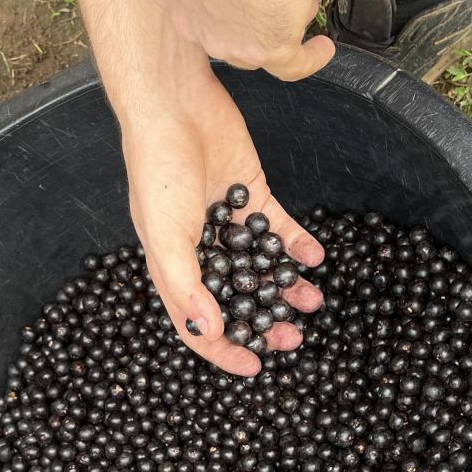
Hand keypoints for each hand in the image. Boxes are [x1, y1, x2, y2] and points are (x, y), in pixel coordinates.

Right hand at [122, 63, 325, 376]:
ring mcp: (227, 222)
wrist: (173, 102)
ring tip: (312, 301)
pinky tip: (314, 257)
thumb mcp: (165, 234)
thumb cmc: (157, 169)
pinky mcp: (252, 193)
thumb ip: (186, 284)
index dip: (223, 350)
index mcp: (172, 266)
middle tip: (294, 338)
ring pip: (262, 267)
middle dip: (264, 322)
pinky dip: (296, 245)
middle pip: (236, 299)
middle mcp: (200, 249)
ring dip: (286, 287)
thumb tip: (210, 330)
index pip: (197, 323)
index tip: (255, 368)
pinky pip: (279, 229)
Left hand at [149, 0, 334, 80]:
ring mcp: (227, 40)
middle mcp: (193, 22)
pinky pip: (290, 66)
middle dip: (252, 14)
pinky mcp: (264, 48)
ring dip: (279, 27)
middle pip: (224, 32)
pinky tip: (321, 48)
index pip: (197, 5)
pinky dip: (308, 58)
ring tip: (303, 5)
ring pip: (255, 47)